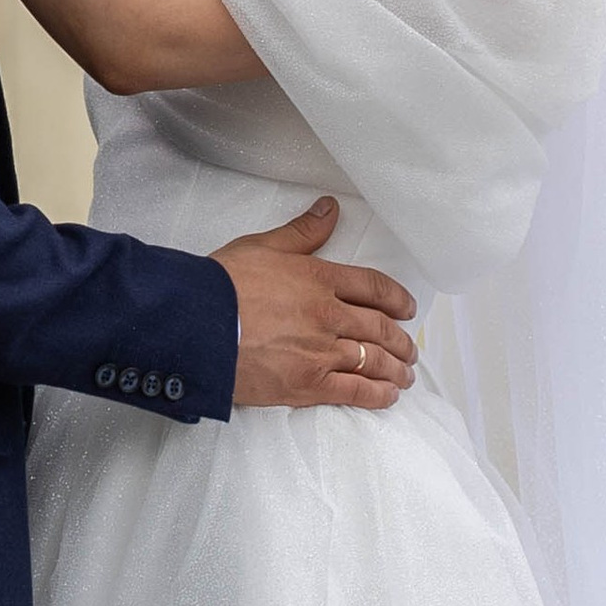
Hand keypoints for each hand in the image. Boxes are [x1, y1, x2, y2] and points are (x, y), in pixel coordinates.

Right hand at [215, 200, 417, 411]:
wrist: (196, 325)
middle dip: (400, 340)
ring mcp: (321, 353)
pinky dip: (376, 395)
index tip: (407, 309)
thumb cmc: (222, 284)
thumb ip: (302, 232)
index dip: (397, 299)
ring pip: (373, 361)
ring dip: (395, 369)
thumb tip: (329, 209)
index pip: (373, 287)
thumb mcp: (263, 246)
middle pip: (379, 328)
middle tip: (409, 348)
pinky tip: (388, 396)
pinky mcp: (307, 385)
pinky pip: (354, 392)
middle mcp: (329, 315)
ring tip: (404, 375)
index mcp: (320, 279)